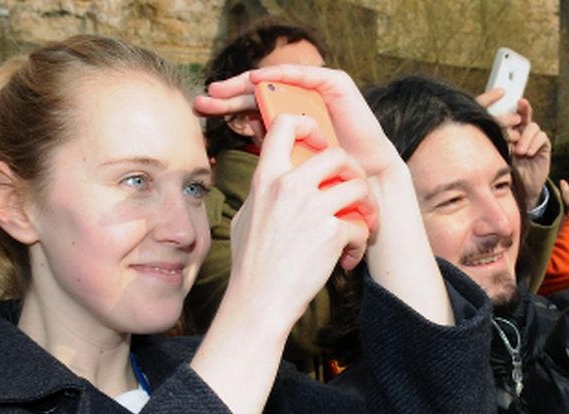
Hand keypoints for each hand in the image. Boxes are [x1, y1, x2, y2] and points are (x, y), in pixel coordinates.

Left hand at [196, 66, 401, 180]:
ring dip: (247, 82)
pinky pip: (303, 74)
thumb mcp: (291, 173)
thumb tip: (243, 156)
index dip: (225, 110)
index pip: (249, 111)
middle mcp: (298, 105)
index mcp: (284, 125)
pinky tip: (258, 79)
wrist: (368, 182)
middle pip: (256, 94)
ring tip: (225, 88)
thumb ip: (270, 160)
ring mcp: (315, 94)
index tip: (200, 113)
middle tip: (204, 99)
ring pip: (276, 82)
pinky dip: (281, 74)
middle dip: (228, 95)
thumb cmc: (332, 184)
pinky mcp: (333, 84)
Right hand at [228, 112, 375, 324]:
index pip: (286, 125)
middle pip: (337, 155)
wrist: (258, 302)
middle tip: (354, 192)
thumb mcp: (246, 217)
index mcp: (266, 178)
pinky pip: (360, 227)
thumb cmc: (250, 265)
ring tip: (362, 224)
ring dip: (367, 207)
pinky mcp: (331, 233)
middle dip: (353, 172)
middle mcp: (289, 187)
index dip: (310, 126)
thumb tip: (270, 178)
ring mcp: (312, 208)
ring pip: (358, 187)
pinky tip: (348, 260)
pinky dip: (359, 244)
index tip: (320, 145)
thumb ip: (263, 193)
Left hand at [476, 92, 550, 206]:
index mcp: (510, 132)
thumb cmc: (506, 171)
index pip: (512, 115)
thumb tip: (488, 130)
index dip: (513, 106)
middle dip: (524, 110)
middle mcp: (522, 132)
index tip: (513, 98)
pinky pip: (541, 137)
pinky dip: (534, 143)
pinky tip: (528, 153)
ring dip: (525, 137)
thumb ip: (497, 142)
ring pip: (532, 126)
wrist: (520, 189)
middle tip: (520, 106)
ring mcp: (533, 138)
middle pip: (525, 115)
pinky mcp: (543, 146)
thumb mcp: (498, 155)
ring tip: (520, 151)